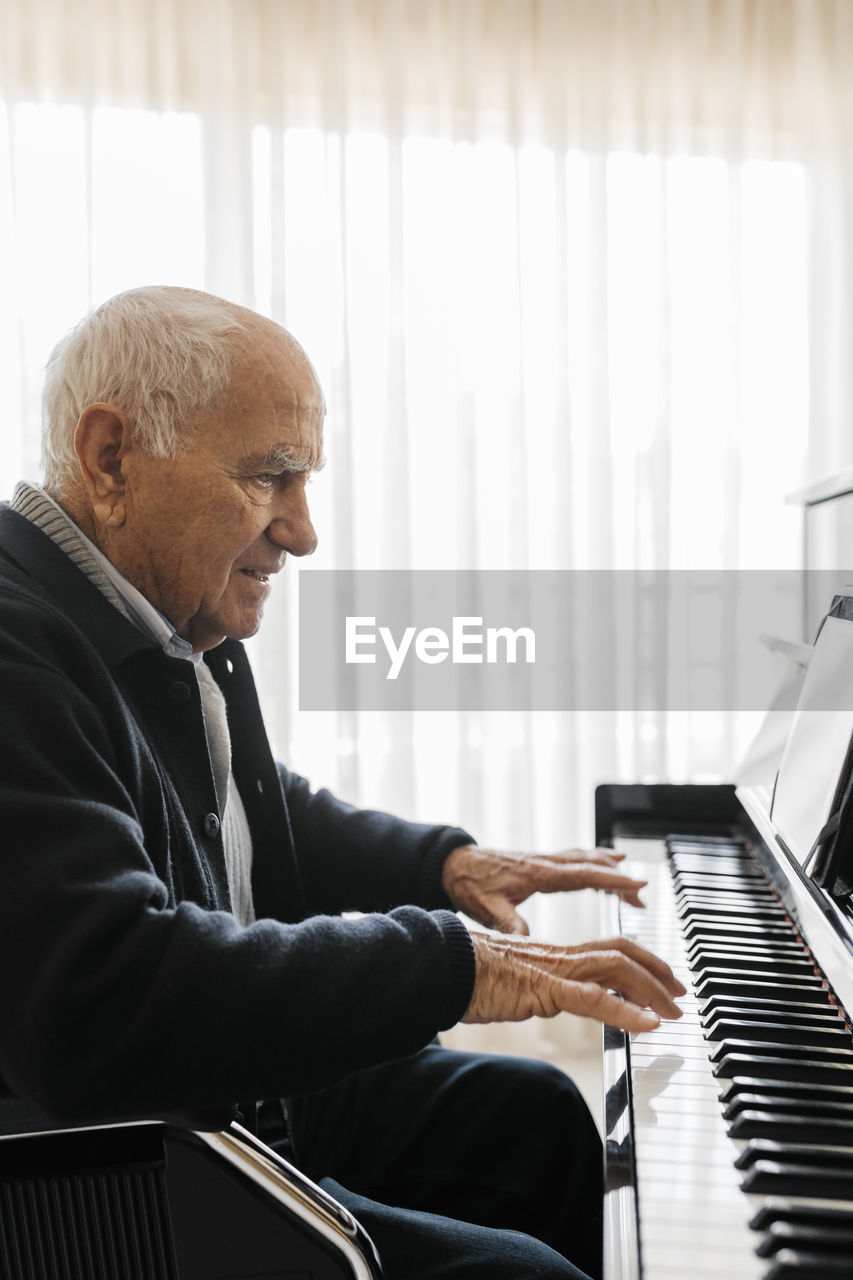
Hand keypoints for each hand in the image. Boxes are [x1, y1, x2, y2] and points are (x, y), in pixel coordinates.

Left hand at [441, 844, 647, 934]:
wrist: (452, 864)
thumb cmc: (470, 884)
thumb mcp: (488, 909)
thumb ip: (510, 925)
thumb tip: (529, 941)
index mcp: (539, 874)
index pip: (584, 875)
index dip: (612, 879)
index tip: (637, 884)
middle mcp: (545, 862)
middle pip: (591, 865)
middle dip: (618, 876)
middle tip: (642, 891)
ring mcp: (543, 860)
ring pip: (584, 859)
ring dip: (609, 867)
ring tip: (631, 880)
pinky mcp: (538, 862)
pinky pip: (573, 859)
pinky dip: (593, 863)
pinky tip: (601, 866)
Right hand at [462, 932, 685, 1034]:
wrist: (443, 965)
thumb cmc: (470, 976)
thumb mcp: (513, 985)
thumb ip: (534, 989)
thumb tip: (544, 997)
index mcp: (555, 956)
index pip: (608, 950)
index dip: (640, 961)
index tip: (662, 981)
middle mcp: (561, 957)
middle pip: (621, 953)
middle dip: (657, 972)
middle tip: (680, 995)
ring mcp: (554, 970)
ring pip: (615, 968)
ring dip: (651, 989)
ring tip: (672, 1011)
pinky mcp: (542, 989)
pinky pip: (591, 998)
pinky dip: (624, 1010)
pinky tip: (645, 1024)